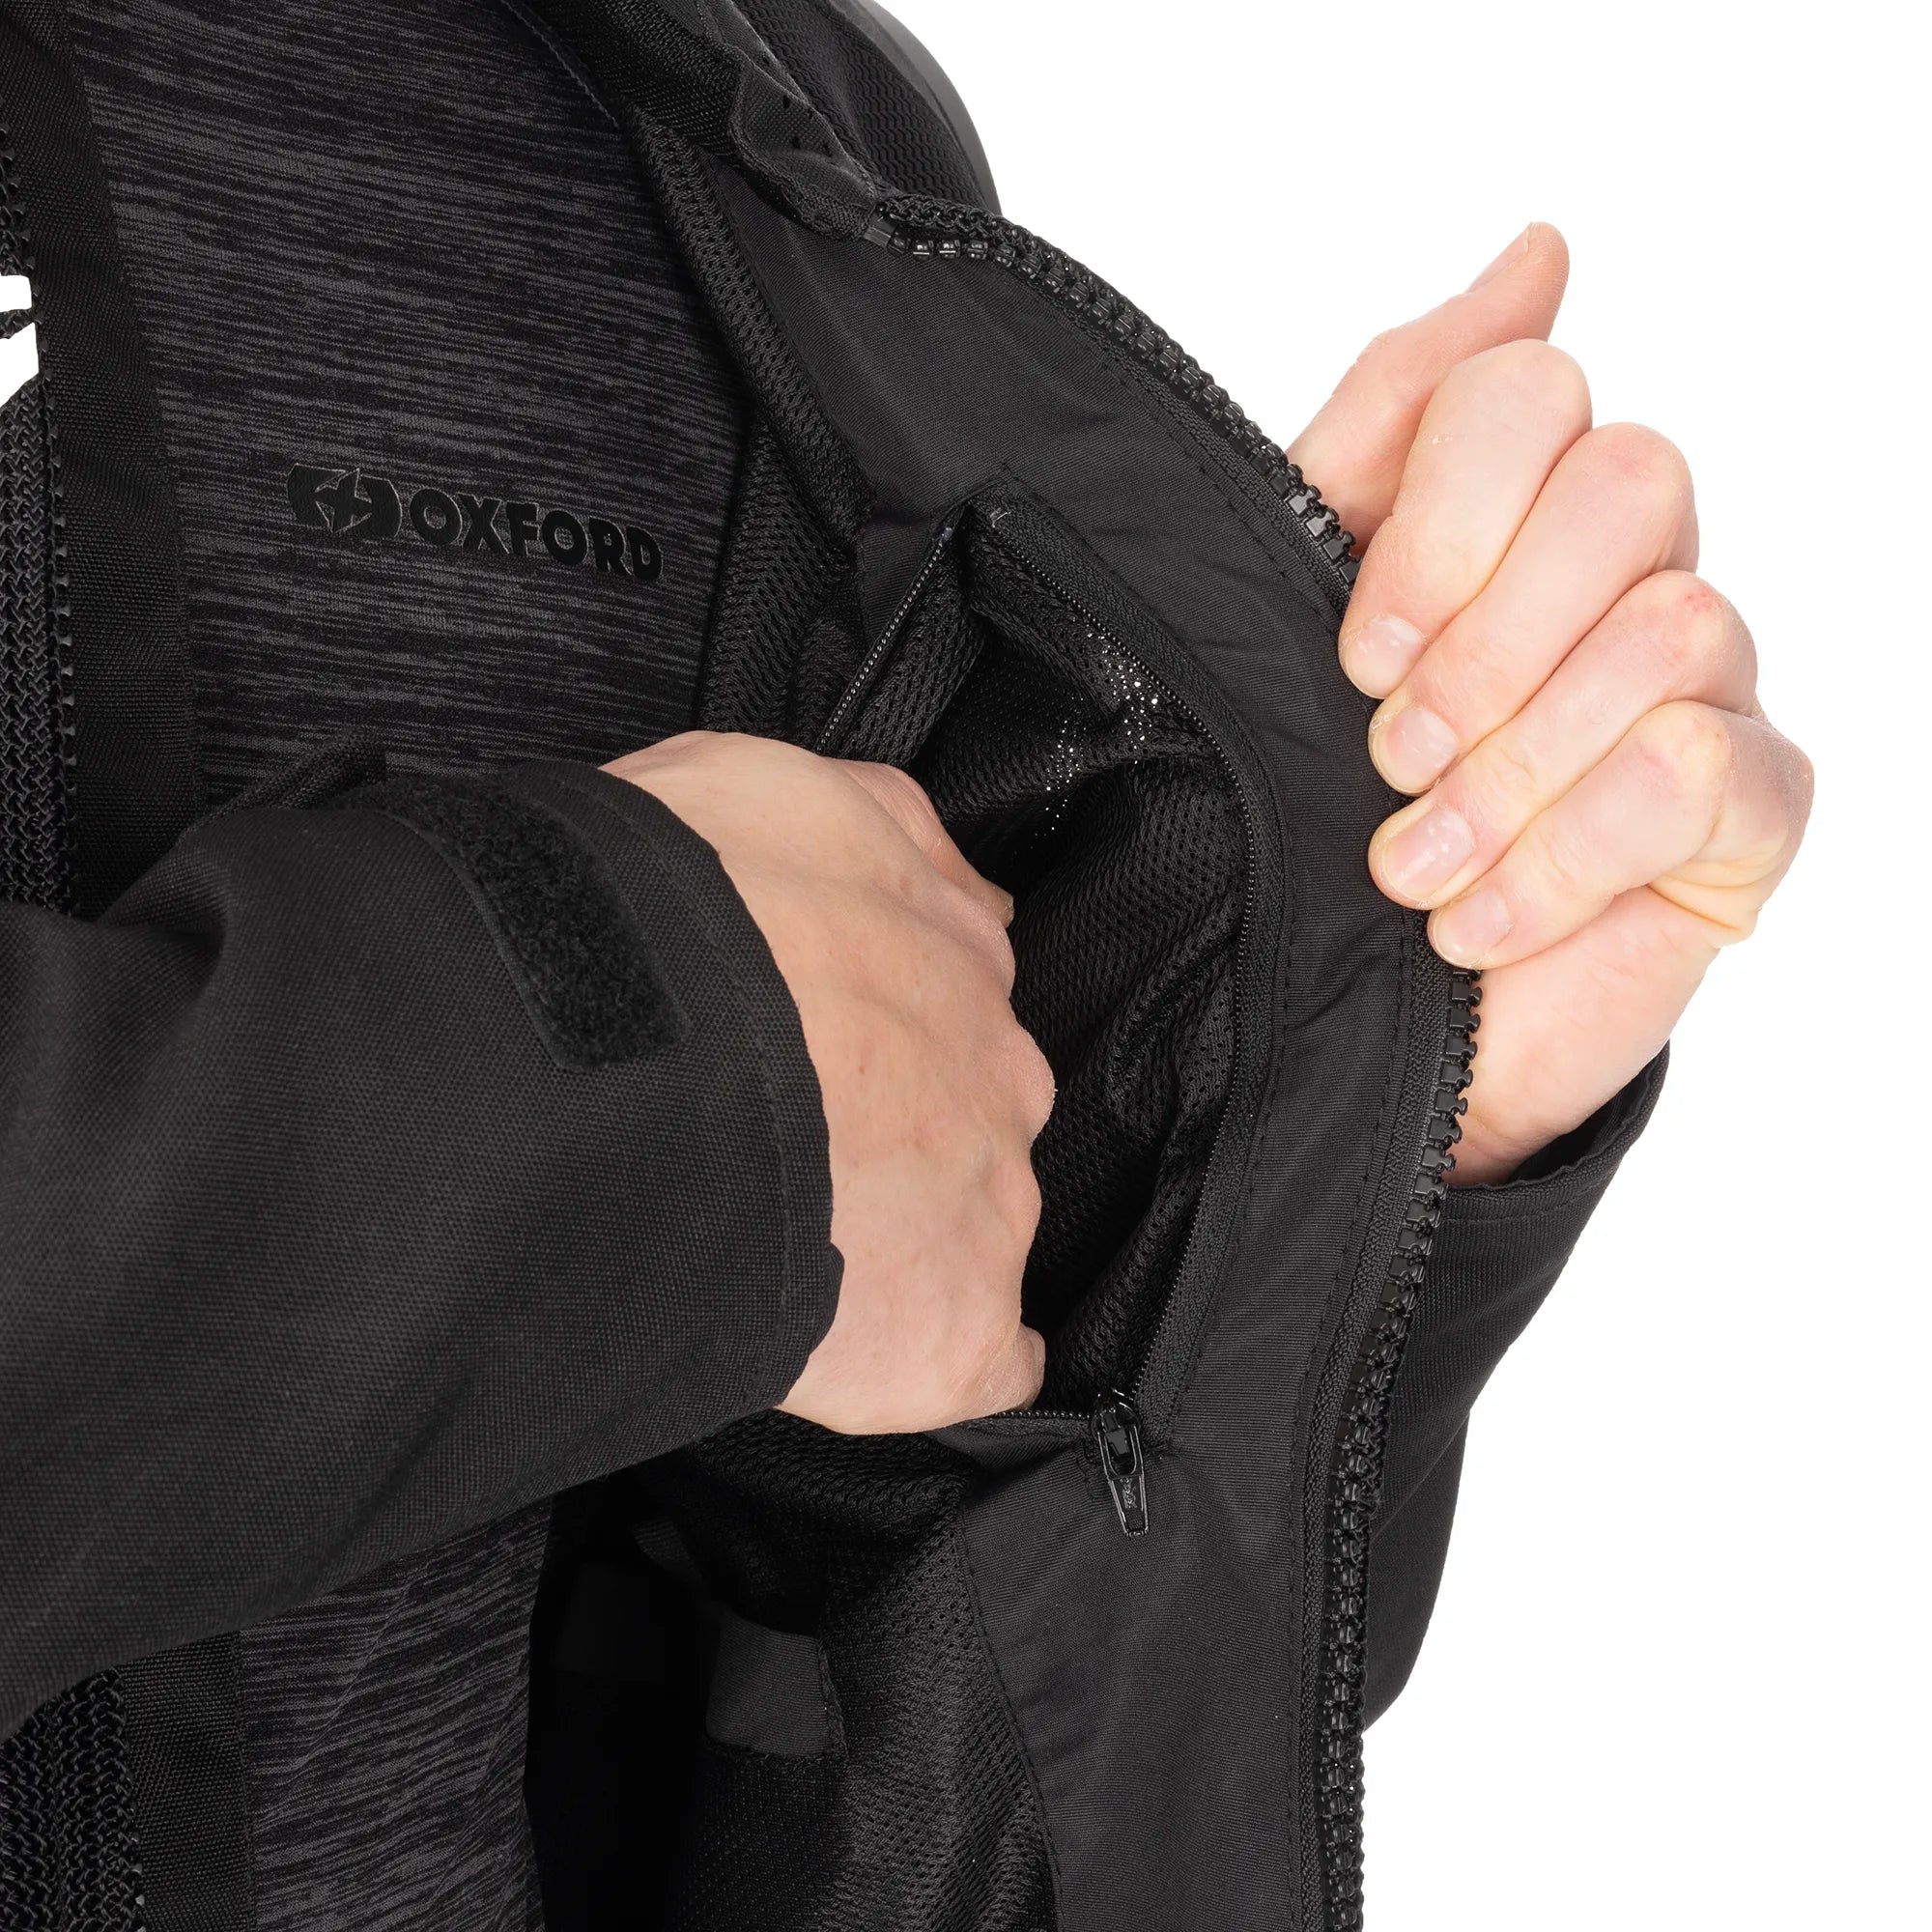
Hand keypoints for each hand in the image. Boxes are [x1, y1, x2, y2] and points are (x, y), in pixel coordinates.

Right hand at [605, 732, 1051, 1430]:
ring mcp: (990, 1198)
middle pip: (974, 1108)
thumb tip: (902, 856)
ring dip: (906, 1236)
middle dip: (901, 1128)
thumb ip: (856, 825)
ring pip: (976, 1222)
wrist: (643, 1053)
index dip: (886, 1022)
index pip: (952, 986)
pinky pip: (978, 1357)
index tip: (829, 1047)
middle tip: (792, 1148)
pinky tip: (873, 1358)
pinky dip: (938, 1357)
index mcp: (954, 943)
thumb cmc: (671, 905)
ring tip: (788, 1250)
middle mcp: (998, 1067)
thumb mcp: (765, 789)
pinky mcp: (954, 1328)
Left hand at [1288, 226, 1812, 1181]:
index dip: (1438, 520)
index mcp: (1515, 512)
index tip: (1356, 650)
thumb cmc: (1325, 814)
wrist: (1361, 1024)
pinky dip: (1563, 855)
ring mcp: (1706, 685)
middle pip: (1632, 481)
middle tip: (1392, 754)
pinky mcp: (1752, 807)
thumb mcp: (1300, 612)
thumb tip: (1542, 248)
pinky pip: (1701, 767)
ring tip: (1415, 866)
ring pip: (1675, 626)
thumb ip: (1388, 429)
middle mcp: (1628, 573)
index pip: (1527, 392)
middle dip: (1485, 639)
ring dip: (1511, 771)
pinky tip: (1481, 922)